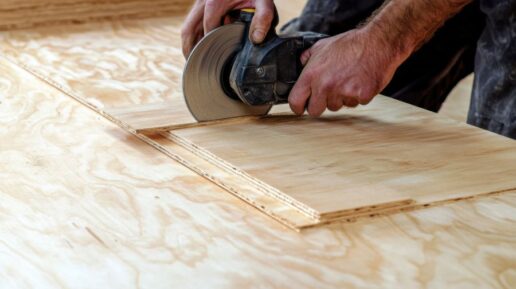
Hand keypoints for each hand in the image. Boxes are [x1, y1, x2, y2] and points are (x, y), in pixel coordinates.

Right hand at [181, 0, 275, 57]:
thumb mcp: (263, 0)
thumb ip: (263, 17)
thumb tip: (256, 40)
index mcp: (215, 1)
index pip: (208, 28)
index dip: (211, 44)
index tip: (216, 58)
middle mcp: (203, 1)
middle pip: (189, 30)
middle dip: (190, 50)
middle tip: (194, 68)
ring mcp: (200, 3)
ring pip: (188, 27)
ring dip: (189, 46)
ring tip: (194, 63)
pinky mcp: (201, 5)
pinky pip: (192, 24)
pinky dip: (194, 38)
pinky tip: (200, 50)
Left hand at [288, 27, 406, 115]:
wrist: (379, 42)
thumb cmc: (352, 43)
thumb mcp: (323, 45)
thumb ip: (308, 58)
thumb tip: (301, 64)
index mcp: (312, 74)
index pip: (295, 101)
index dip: (297, 107)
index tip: (301, 108)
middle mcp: (325, 85)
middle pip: (315, 111)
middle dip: (320, 104)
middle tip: (330, 92)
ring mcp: (343, 92)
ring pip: (336, 107)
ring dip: (341, 98)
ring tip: (349, 80)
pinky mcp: (360, 96)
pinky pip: (355, 104)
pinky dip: (358, 96)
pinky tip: (361, 82)